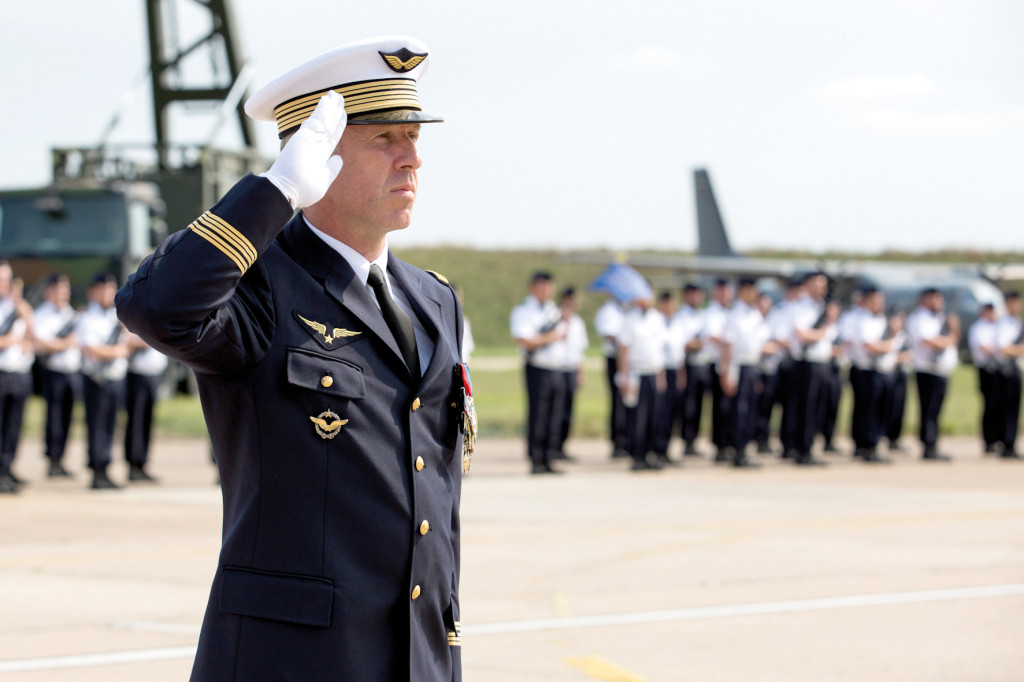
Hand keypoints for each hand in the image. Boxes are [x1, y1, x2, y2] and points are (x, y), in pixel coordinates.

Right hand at [263, 90, 346, 208]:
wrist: (287, 191)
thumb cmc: (302, 190)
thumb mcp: (323, 181)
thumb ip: (332, 170)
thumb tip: (339, 159)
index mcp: (319, 155)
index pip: (332, 137)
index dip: (338, 125)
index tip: (343, 115)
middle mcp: (314, 145)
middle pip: (328, 125)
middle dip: (335, 112)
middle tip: (340, 99)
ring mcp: (309, 139)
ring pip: (324, 119)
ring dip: (331, 107)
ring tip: (337, 95)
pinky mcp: (304, 136)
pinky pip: (317, 120)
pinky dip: (323, 109)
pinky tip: (328, 99)